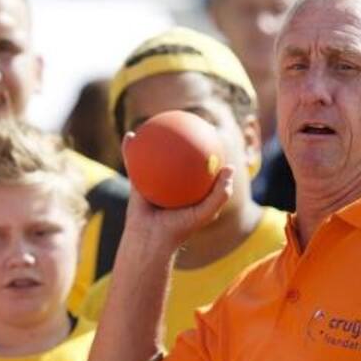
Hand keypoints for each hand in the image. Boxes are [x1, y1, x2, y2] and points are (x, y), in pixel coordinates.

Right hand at [120, 133, 234, 253]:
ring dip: (155, 138)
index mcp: (191, 189)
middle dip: (183, 137)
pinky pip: (134, 162)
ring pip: (155, 156)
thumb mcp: (206, 213)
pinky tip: (130, 135)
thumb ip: (220, 194)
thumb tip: (229, 167)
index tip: (212, 132)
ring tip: (156, 121)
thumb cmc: (180, 229)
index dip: (207, 148)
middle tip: (187, 120)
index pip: (202, 164)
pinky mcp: (139, 183)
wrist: (151, 240)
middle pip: (179, 155)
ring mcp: (155, 181)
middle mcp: (174, 183)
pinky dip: (130, 149)